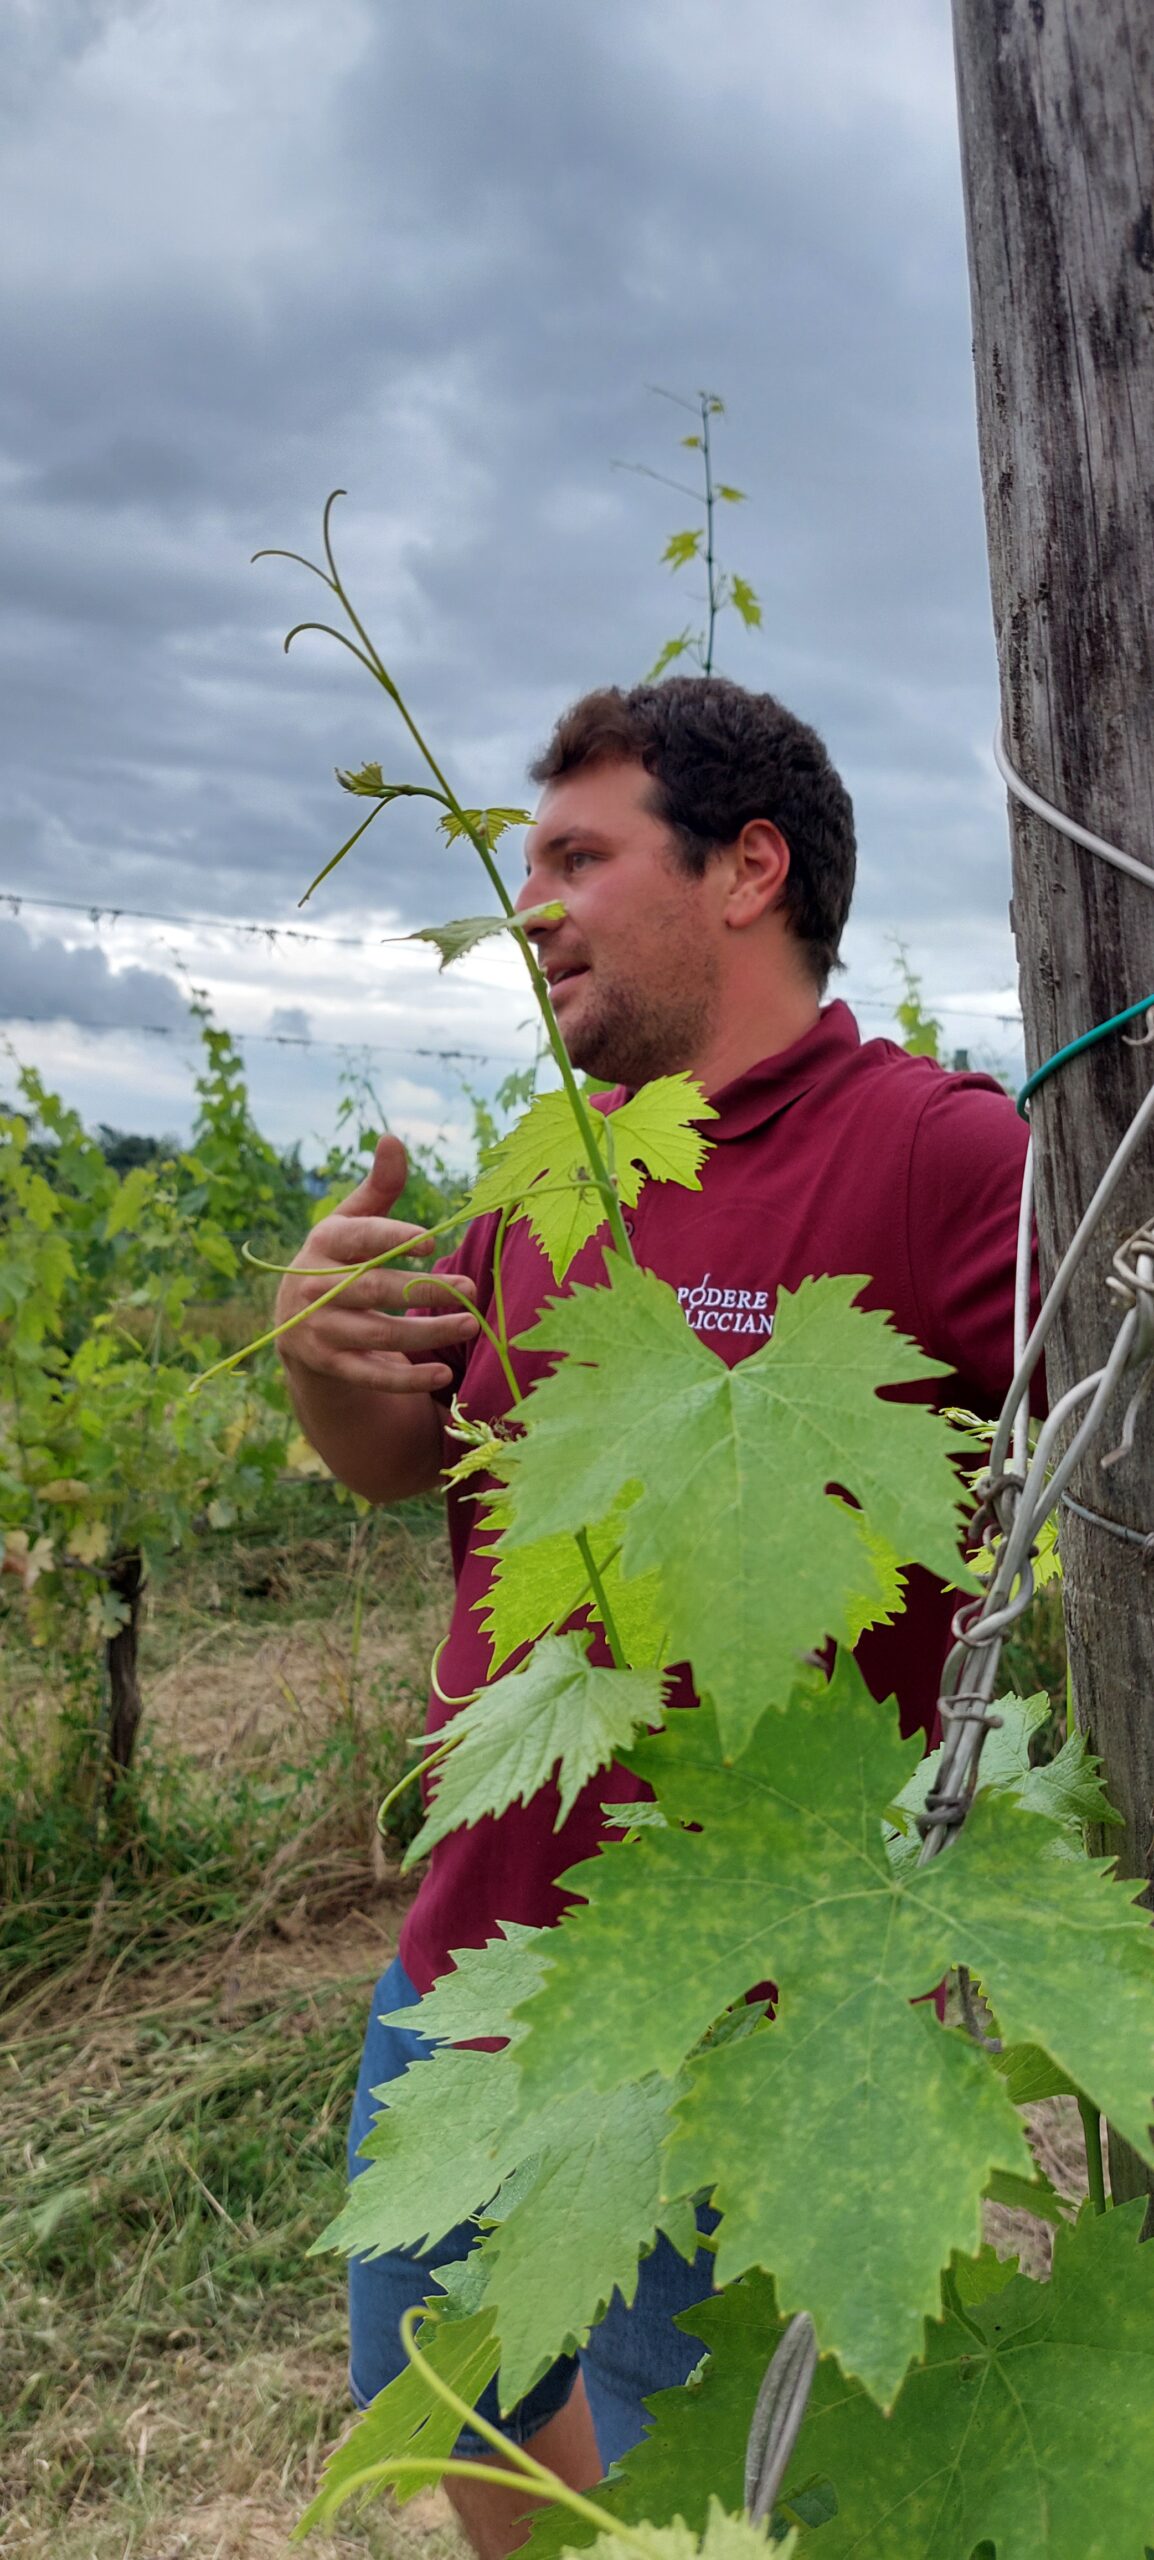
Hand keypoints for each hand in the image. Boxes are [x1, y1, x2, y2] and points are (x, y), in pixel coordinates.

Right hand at [274, 1135, 478, 1394]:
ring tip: (471, 1324)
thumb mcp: (353, 1221)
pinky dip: (408, 1379)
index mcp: (324, 1242)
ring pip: (379, 1334)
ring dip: (428, 1333)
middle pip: (376, 1289)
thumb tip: (393, 1137)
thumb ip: (379, 1186)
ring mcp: (319, 1329)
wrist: (297, 1324)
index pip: (360, 1238)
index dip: (393, 1238)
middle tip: (471, 1289)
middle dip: (425, 1291)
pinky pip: (371, 1376)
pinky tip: (445, 1375)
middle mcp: (314, 1286)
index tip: (430, 1243)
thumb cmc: (340, 1260)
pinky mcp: (329, 1365)